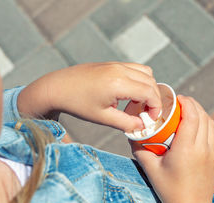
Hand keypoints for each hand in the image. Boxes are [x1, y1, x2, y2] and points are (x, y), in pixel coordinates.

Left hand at [18, 62, 161, 131]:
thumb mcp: (103, 117)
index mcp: (118, 83)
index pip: (150, 93)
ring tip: (138, 104)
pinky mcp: (112, 63)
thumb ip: (126, 123)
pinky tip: (129, 94)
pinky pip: (135, 68)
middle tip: (146, 114)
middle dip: (154, 99)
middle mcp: (120, 70)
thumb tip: (142, 126)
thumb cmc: (77, 103)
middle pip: (151, 82)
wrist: (57, 87)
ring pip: (146, 72)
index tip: (151, 119)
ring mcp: (116, 64)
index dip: (156, 107)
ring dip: (148, 88)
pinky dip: (139, 80)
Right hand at [130, 96, 213, 202]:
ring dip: (200, 113)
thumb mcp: (150, 169)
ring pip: (211, 124)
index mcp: (187, 148)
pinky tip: (194, 128)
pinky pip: (212, 135)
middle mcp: (203, 148)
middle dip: (193, 104)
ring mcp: (212, 153)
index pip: (192, 116)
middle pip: (203, 116)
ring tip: (187, 112)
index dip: (186, 102)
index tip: (176, 97)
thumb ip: (140, 150)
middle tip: (179, 102)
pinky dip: (205, 125)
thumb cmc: (169, 190)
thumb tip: (131, 134)